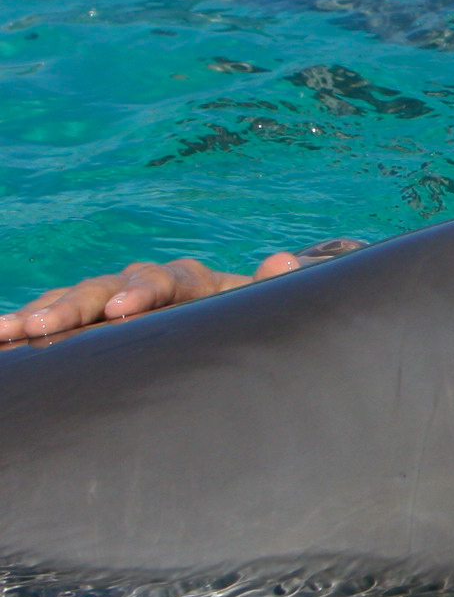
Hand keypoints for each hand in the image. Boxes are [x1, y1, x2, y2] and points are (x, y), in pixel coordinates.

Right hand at [0, 239, 361, 343]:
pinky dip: (30, 323)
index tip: (121, 311)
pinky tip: (0, 335)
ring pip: (75, 300)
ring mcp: (117, 299)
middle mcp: (147, 283)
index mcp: (190, 281)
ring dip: (41, 314)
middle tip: (42, 327)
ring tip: (6, 331)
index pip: (164, 281)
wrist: (237, 313)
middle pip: (107, 287)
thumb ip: (271, 289)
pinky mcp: (96, 318)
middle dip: (75, 306)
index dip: (142, 293)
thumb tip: (282, 262)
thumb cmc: (249, 316)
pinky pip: (59, 317)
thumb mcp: (264, 307)